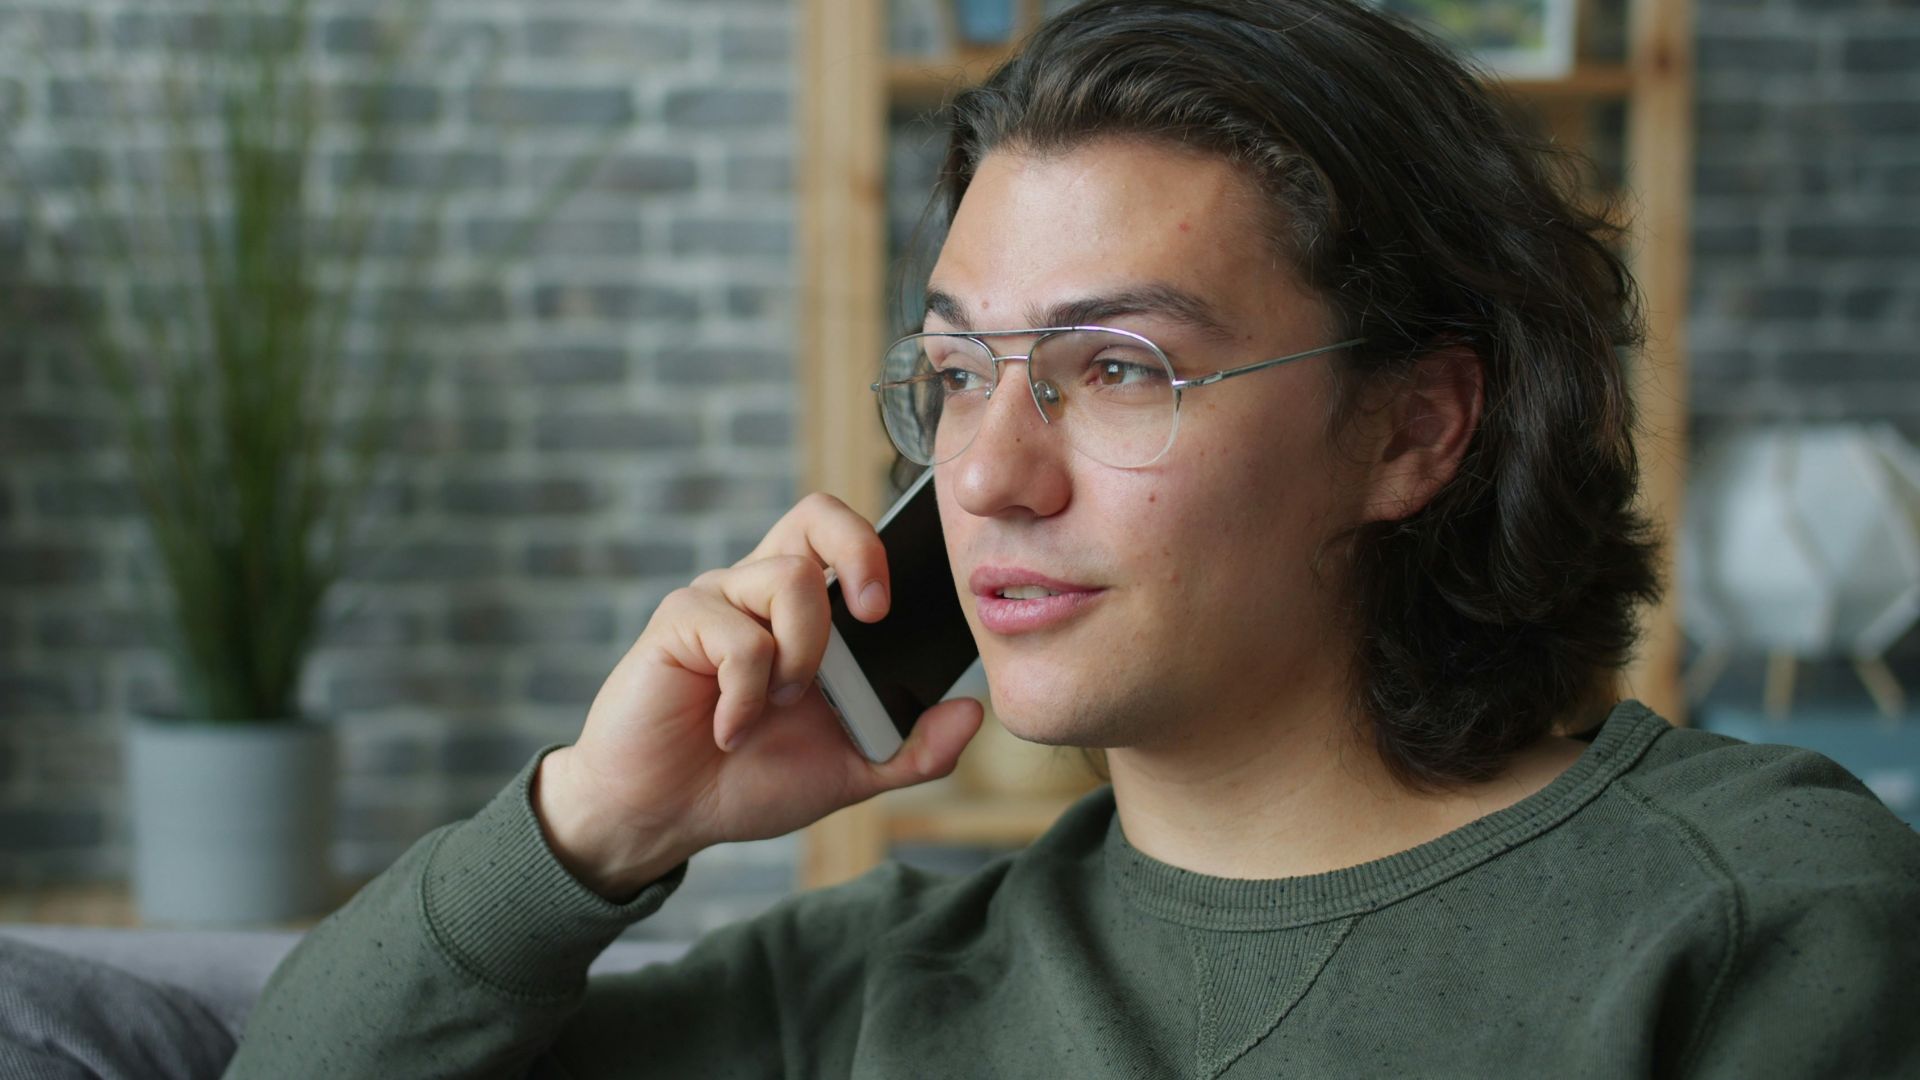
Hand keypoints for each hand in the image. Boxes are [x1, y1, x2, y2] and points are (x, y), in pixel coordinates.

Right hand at [535, 492, 984, 899]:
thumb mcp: (850, 772)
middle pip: (816, 514)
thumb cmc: (747, 782)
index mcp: (802, 614)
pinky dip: (747, 695)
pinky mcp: (677, 623)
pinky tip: (731, 730)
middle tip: (871, 614)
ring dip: (801, 656)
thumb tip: (974, 712)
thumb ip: (915, 750)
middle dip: (858, 551)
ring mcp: (716, 602)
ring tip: (777, 709)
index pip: (843, 539)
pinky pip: (738, 635)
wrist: (664, 817)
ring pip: (787, 579)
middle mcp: (759, 592)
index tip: (889, 612)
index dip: (877, 550)